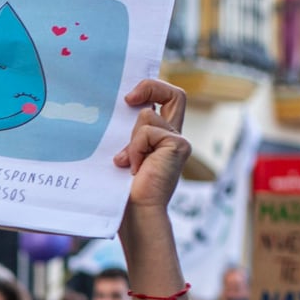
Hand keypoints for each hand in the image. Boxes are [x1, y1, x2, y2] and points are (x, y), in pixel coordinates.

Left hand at [114, 80, 190, 215]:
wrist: (137, 212)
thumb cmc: (126, 191)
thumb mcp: (126, 154)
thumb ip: (130, 136)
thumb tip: (120, 112)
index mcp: (164, 138)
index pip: (169, 100)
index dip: (153, 89)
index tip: (129, 98)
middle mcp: (175, 136)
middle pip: (175, 95)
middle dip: (151, 87)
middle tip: (128, 99)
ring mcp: (178, 141)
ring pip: (148, 116)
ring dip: (131, 139)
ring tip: (129, 164)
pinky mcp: (176, 145)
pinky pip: (146, 132)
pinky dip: (135, 148)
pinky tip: (135, 168)